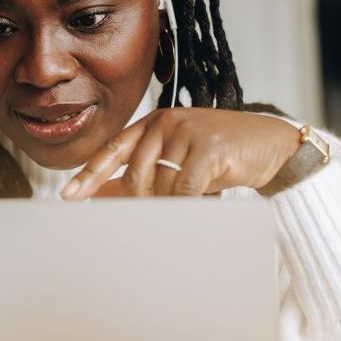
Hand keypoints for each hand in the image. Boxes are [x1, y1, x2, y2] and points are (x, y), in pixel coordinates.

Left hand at [61, 108, 301, 198]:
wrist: (272, 146)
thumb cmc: (222, 155)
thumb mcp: (179, 160)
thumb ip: (146, 173)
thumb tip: (106, 195)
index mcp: (154, 122)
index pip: (113, 149)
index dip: (90, 174)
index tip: (68, 197)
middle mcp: (167, 121)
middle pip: (137, 174)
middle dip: (142, 203)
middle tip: (153, 219)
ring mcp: (188, 131)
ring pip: (162, 185)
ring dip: (174, 203)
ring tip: (194, 199)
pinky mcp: (209, 147)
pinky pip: (186, 189)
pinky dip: (188, 205)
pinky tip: (198, 205)